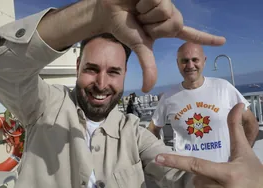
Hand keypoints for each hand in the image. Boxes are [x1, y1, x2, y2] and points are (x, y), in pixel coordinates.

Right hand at [99, 0, 225, 91]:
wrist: (109, 11)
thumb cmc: (124, 27)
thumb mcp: (140, 47)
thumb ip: (148, 66)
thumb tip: (147, 90)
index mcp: (168, 29)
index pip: (190, 35)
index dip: (207, 39)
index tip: (222, 42)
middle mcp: (170, 14)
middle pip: (174, 22)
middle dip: (152, 25)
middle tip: (140, 20)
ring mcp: (166, 2)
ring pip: (164, 9)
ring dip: (145, 12)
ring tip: (137, 8)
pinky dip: (142, 1)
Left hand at [155, 103, 262, 187]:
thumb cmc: (254, 173)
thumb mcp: (244, 151)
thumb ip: (236, 129)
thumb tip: (238, 105)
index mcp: (227, 174)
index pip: (196, 165)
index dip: (176, 161)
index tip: (158, 158)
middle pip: (196, 179)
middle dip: (203, 174)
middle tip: (220, 175)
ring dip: (206, 183)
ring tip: (223, 183)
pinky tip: (221, 186)